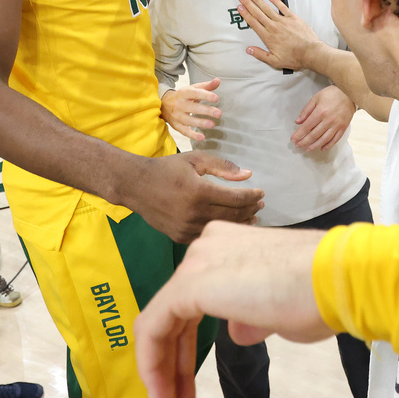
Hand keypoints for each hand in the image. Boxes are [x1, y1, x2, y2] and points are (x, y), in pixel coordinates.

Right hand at [125, 151, 264, 243]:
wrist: (136, 186)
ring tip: (252, 217)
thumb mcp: (195, 160)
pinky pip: (207, 235)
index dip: (253, 196)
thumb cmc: (167, 169)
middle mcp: (194, 213)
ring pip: (222, 228)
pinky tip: (231, 225)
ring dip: (240, 223)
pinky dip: (222, 230)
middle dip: (251, 209)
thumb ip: (223, 167)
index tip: (262, 193)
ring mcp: (187, 228)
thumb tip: (248, 174)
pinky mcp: (180, 237)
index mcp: (200, 192)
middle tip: (260, 205)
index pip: (237, 198)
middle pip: (233, 215)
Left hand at [135, 221, 330, 397]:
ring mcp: (196, 262)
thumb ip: (250, 318)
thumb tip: (238, 330)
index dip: (187, 352)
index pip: (193, 303)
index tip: (188, 393)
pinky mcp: (189, 283)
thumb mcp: (278, 312)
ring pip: (161, 325)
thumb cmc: (319, 295)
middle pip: (175, 316)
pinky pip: (154, 329)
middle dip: (173, 369)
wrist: (337, 279)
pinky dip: (156, 368)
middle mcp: (206, 247)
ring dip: (163, 376)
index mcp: (228, 246)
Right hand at [160, 79, 222, 141]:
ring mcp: (177, 116)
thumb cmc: (183, 96)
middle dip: (206, 110)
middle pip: (193, 107)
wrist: (164, 104)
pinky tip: (202, 137)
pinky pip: (184, 131)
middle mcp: (179, 104)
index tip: (216, 98)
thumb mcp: (193, 89)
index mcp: (184, 93)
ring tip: (212, 124)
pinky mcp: (176, 125)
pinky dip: (192, 135)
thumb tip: (218, 81)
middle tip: (218, 113)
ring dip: (200, 123)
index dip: (205, 95)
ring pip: (188, 120)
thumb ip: (206, 86)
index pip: (195, 93)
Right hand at [238, 0, 320, 70]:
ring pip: (268, 9)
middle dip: (248, 4)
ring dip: (259, 0)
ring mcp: (283, 21)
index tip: (239, 7)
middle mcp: (274, 27)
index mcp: (268, 37)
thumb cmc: (294, 58)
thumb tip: (248, 49)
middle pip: (258, 13)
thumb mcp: (275, 61)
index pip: (254, 23)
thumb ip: (260, 55)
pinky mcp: (293, 18)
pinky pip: (283, 7)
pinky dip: (276, 1)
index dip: (245, 14)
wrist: (311, 52)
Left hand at [291, 85, 354, 150]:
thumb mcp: (316, 98)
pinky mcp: (343, 127)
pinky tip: (322, 148)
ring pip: (324, 139)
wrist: (349, 93)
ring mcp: (337, 125)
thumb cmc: (331, 94)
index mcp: (320, 112)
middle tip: (298, 145)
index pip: (306, 127)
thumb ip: (306, 111)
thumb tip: (298, 122)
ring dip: (314, 146)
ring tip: (308, 149)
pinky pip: (335, 139)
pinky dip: (328, 145)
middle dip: (304, 142)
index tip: (293, 139)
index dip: (299, 134)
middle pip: (314, 135)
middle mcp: (328, 120)